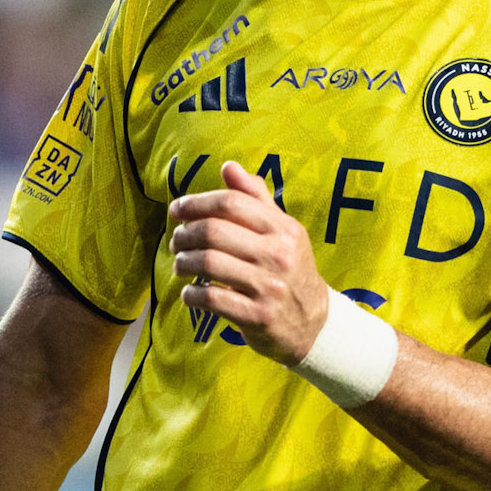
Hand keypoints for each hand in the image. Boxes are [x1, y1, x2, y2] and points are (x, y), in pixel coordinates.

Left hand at [167, 161, 329, 364]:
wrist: (314, 323)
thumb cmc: (291, 271)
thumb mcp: (283, 232)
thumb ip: (255, 199)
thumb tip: (228, 167)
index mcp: (284, 229)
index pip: (231, 203)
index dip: (196, 202)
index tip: (177, 210)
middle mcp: (279, 255)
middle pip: (214, 231)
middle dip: (185, 234)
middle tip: (175, 241)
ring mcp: (269, 287)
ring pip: (208, 263)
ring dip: (184, 262)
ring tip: (181, 264)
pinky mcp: (258, 316)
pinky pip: (212, 299)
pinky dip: (192, 294)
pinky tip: (190, 293)